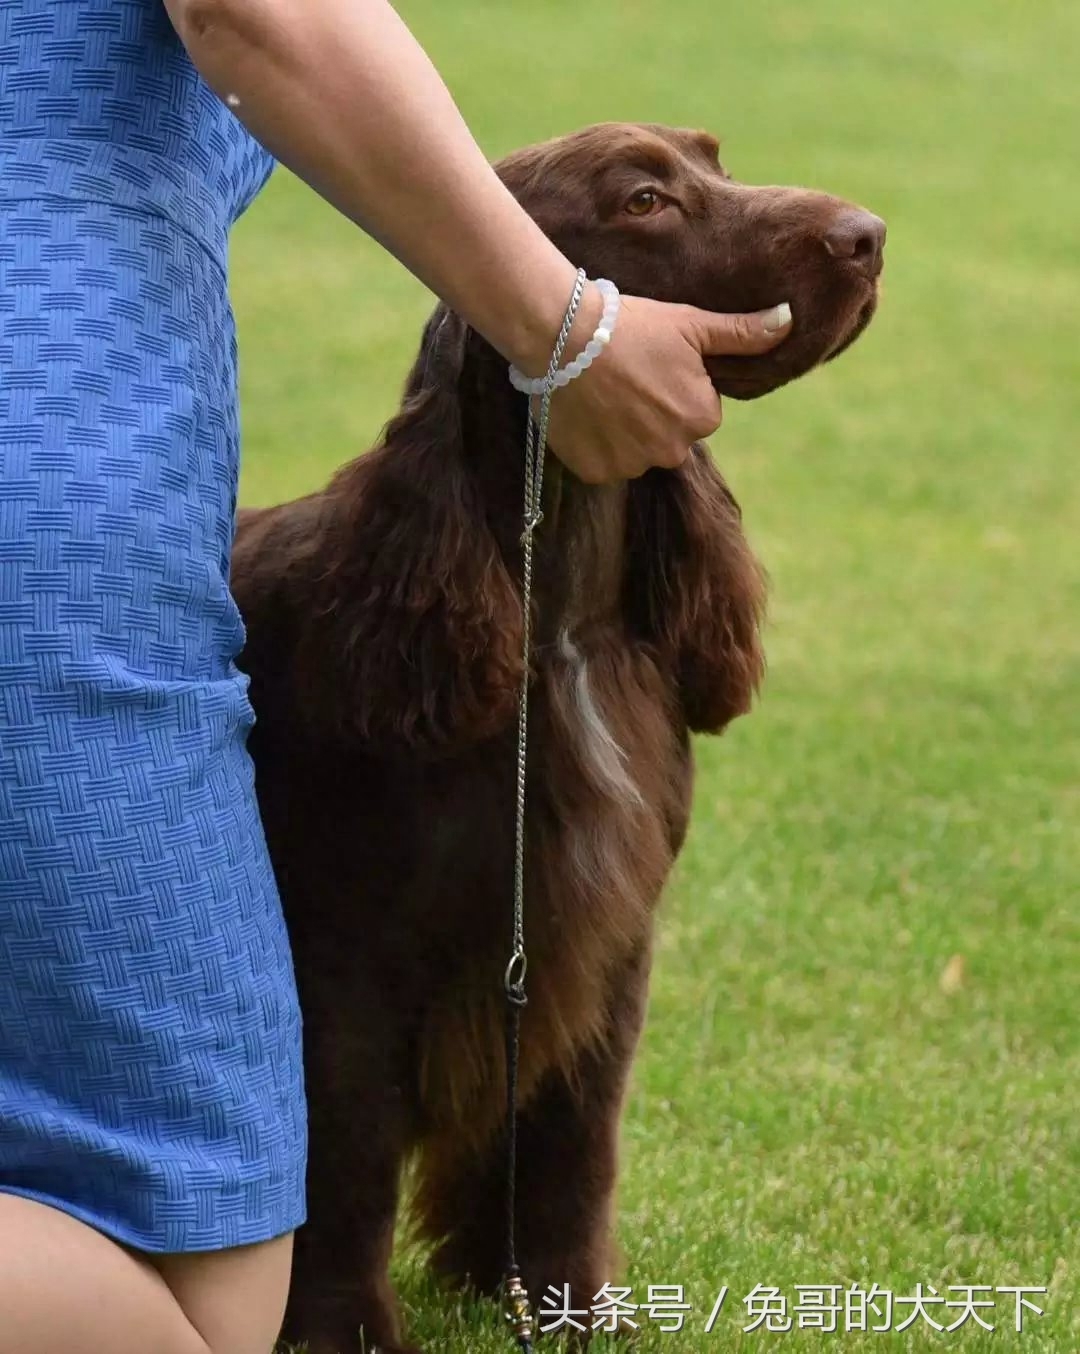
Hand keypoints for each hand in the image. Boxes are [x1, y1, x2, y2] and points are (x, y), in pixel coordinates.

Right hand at [544, 292, 792, 483]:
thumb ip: (743, 333)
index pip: (699, 411)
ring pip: (636, 452)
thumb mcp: (691, 324)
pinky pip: (604, 464)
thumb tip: (790, 321)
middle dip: (652, 414)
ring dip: (624, 432)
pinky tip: (587, 414)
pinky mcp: (596, 471)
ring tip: (603, 395)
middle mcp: (672, 451)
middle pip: (669, 437)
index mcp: (702, 418)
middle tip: (627, 380)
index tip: (653, 366)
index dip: (676, 387)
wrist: (563, 336)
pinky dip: (596, 445)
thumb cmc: (632, 325)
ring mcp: (631, 465)